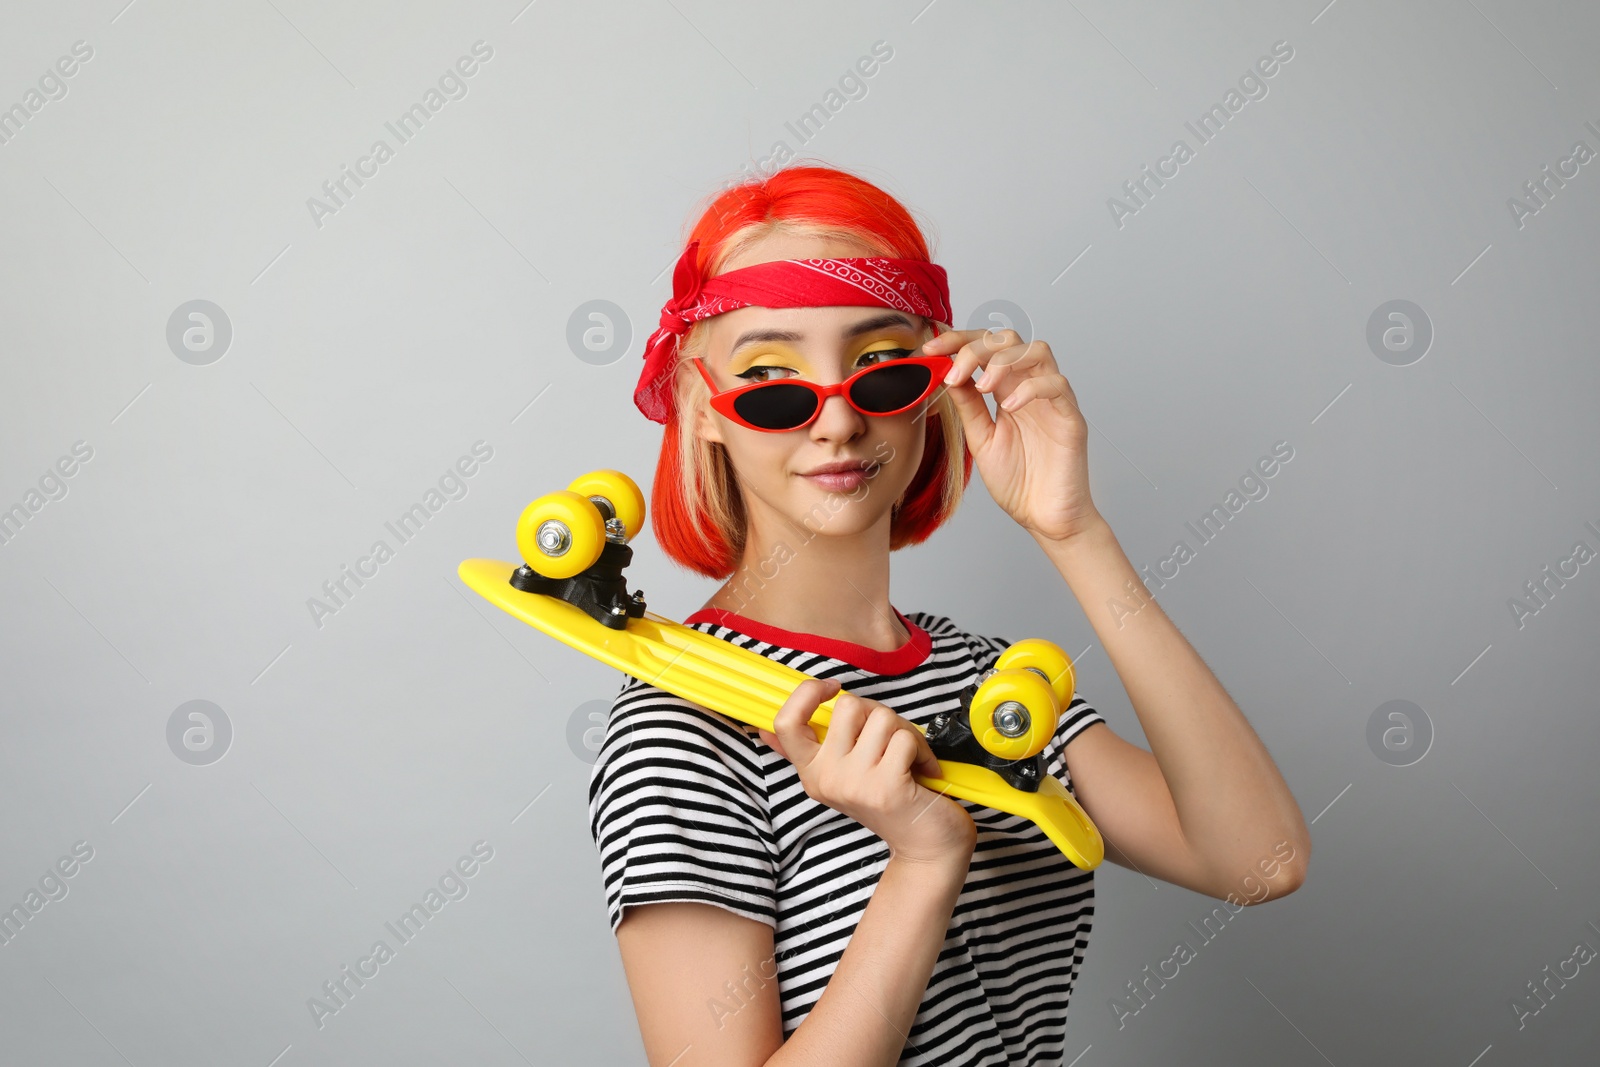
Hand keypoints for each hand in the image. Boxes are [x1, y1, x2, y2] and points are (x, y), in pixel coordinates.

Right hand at [757, 679, 975, 865]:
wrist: (925, 847)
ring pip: (882, 718)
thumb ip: (809, 751)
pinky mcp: (886, 788)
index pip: (785, 722)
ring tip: (908, 759)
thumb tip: (764, 730)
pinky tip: (922, 771)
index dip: (806, 693)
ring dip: (905, 732)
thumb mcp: (842, 777)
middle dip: (878, 714)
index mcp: (811, 772)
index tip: (832, 688)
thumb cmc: (888, 802)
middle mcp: (826, 779)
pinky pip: (905, 739)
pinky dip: (923, 750)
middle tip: (890, 741)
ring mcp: (855, 784)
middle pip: (848, 706)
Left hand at [923, 327, 1102, 544]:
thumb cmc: (1018, 482)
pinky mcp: (1071, 418)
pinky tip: (1007, 408)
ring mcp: (1052, 401)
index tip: (931, 350)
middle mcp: (1030, 388)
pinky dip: (1028, 390)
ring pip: (1037, 350)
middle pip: (1009, 339)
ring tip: (983, 386)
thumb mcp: (981, 439)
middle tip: (952, 367)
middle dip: (976, 345)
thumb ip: (968, 407)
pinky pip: (1056, 386)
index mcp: (1007, 391)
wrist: (1043, 517)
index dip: (958, 340)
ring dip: (1003, 360)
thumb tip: (947, 374)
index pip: (986, 347)